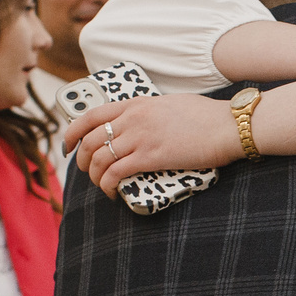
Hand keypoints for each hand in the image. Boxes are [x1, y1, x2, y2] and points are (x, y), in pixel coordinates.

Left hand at [68, 95, 242, 197]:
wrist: (227, 126)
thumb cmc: (207, 117)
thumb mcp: (170, 104)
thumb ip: (150, 112)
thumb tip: (141, 126)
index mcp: (136, 103)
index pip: (91, 114)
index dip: (72, 132)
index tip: (68, 144)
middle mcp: (132, 118)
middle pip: (90, 139)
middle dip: (80, 159)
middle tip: (84, 170)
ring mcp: (140, 137)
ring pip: (98, 158)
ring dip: (93, 176)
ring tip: (100, 185)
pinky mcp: (150, 157)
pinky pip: (114, 173)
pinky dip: (106, 185)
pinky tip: (111, 192)